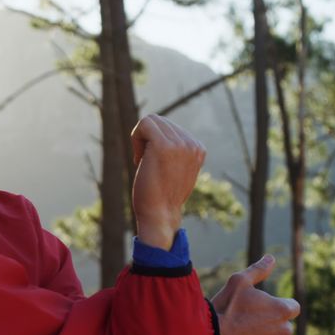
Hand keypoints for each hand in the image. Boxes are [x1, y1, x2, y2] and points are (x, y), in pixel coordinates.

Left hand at [129, 114, 205, 249]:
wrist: (160, 215)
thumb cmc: (164, 196)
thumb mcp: (178, 169)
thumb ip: (177, 150)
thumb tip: (161, 128)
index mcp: (198, 149)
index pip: (171, 127)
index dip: (156, 143)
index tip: (155, 164)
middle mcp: (192, 144)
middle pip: (160, 120)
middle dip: (148, 139)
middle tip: (146, 163)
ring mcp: (180, 144)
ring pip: (151, 120)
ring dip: (141, 139)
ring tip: (144, 161)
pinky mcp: (164, 146)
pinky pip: (144, 124)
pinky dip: (135, 139)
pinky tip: (139, 160)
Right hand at [210, 254, 299, 334]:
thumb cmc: (225, 306)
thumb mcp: (239, 281)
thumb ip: (259, 270)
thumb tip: (272, 258)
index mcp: (282, 309)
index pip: (293, 307)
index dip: (278, 305)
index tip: (263, 307)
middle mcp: (285, 331)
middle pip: (284, 325)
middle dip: (272, 323)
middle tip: (249, 321)